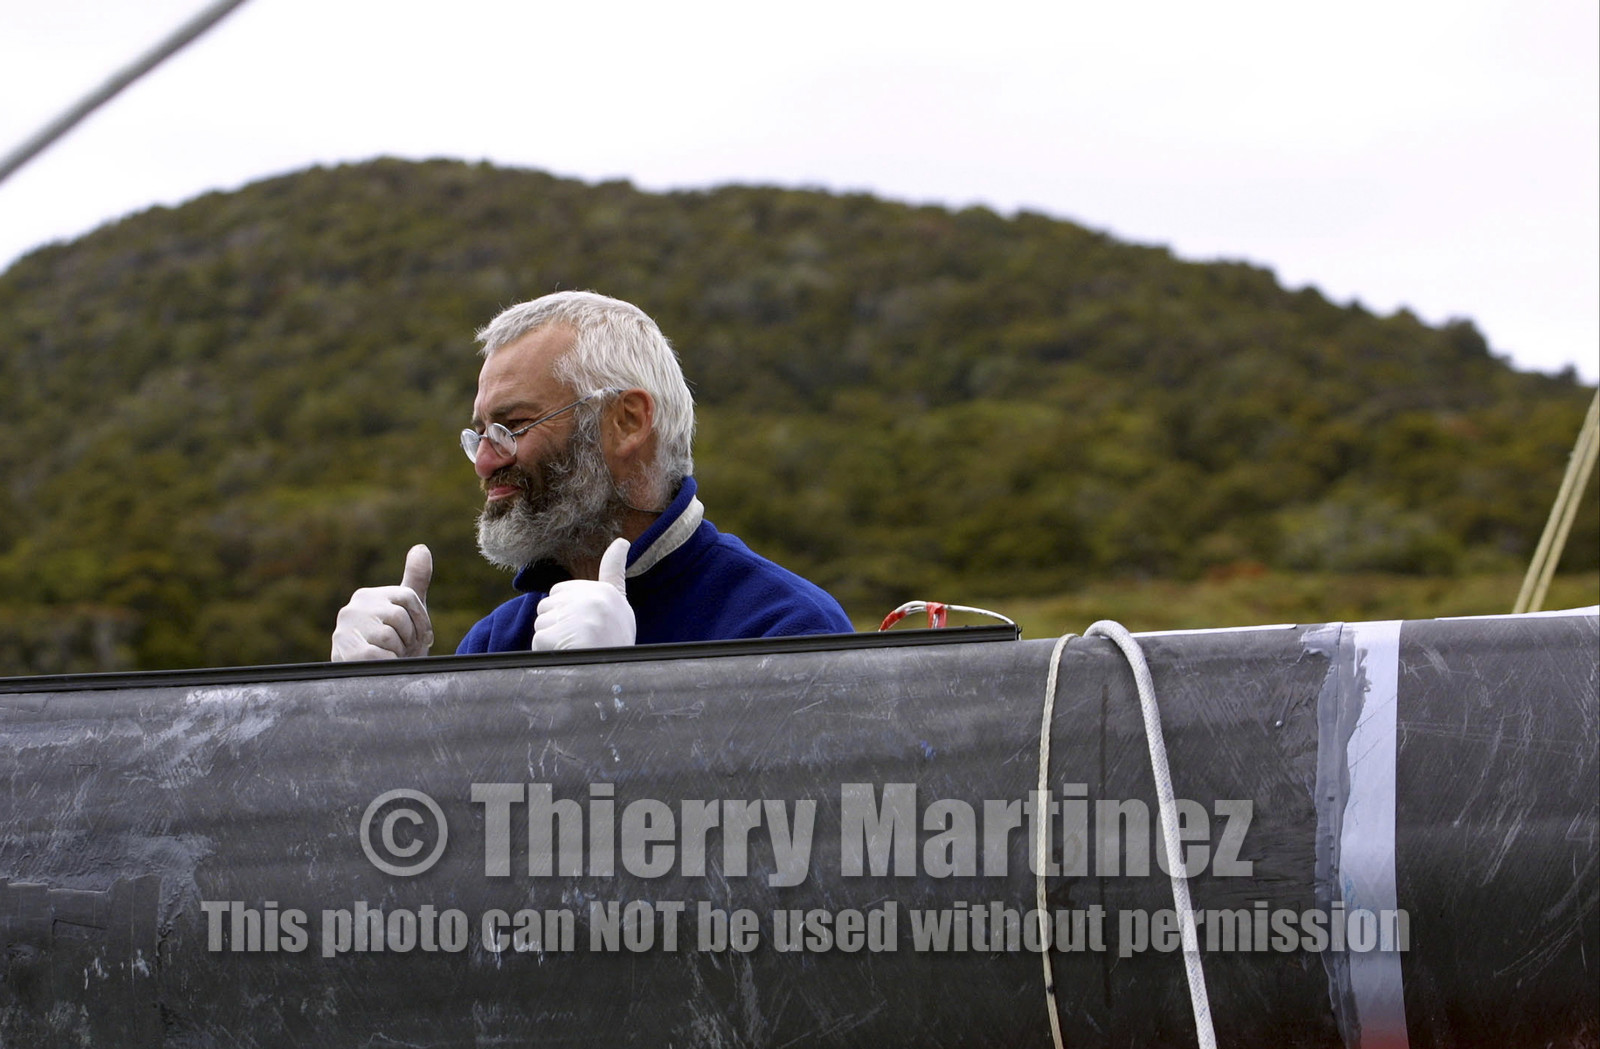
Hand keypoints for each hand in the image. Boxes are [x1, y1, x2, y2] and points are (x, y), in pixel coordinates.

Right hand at [330, 545, 434, 659]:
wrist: (372, 682)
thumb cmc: (392, 645)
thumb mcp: (407, 611)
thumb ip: (415, 580)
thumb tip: (421, 547)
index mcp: (367, 596)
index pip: (408, 597)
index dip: (422, 621)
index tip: (422, 637)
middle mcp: (352, 608)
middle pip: (399, 617)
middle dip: (409, 639)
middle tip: (403, 650)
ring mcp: (344, 630)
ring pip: (390, 636)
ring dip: (399, 653)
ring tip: (391, 657)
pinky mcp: (343, 652)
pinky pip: (379, 654)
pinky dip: (389, 663)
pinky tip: (384, 666)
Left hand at [532, 538, 635, 650]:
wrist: (615, 678)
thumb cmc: (615, 645)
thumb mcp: (619, 607)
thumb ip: (613, 576)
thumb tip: (621, 541)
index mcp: (606, 592)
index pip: (563, 591)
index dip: (566, 615)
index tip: (583, 628)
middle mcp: (593, 600)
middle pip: (547, 606)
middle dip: (556, 625)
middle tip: (581, 642)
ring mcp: (577, 617)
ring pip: (541, 623)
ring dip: (552, 641)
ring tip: (576, 651)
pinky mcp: (560, 634)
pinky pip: (539, 641)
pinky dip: (547, 653)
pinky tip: (568, 658)